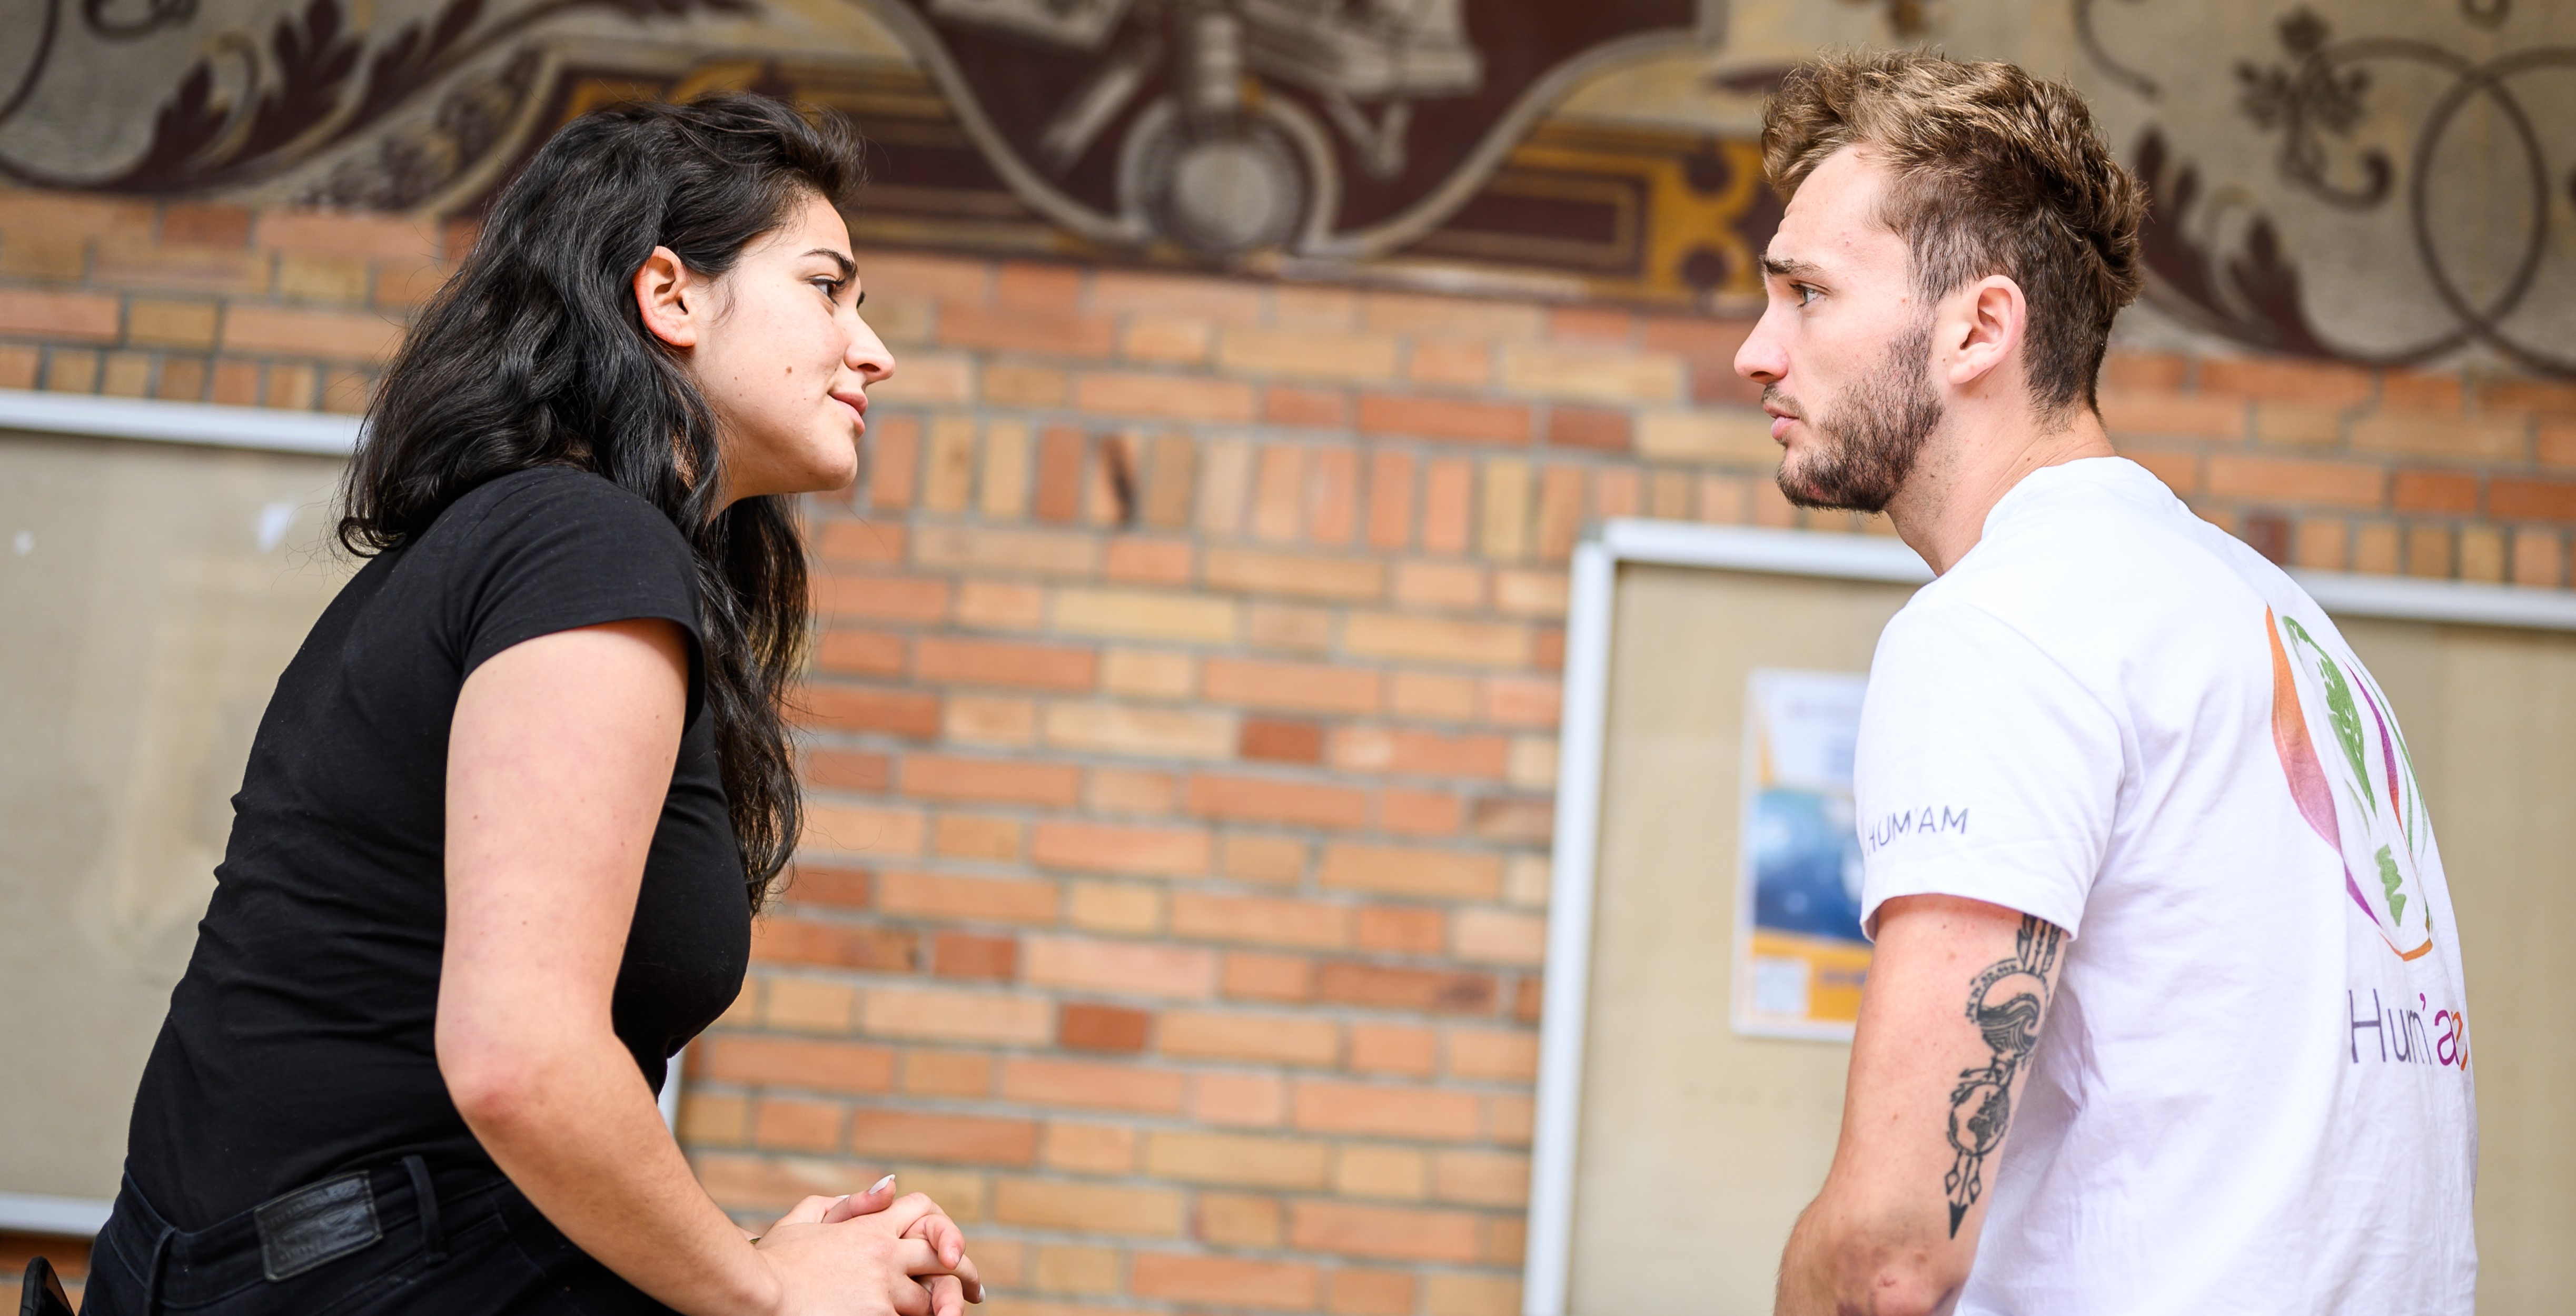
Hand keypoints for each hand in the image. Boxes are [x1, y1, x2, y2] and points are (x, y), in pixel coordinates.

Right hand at [752, 1189, 967, 1315]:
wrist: (755, 1297)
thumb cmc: (771, 1261)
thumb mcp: (804, 1219)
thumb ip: (848, 1203)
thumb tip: (890, 1185)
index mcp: (870, 1228)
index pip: (922, 1210)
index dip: (939, 1223)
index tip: (951, 1246)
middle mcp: (884, 1258)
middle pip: (943, 1259)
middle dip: (965, 1273)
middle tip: (976, 1291)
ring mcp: (882, 1294)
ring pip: (927, 1299)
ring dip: (937, 1306)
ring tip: (952, 1314)